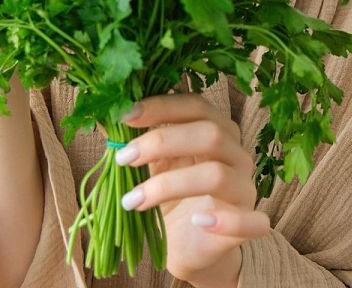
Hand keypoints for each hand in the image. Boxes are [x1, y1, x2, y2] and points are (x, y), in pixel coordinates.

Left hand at [115, 94, 270, 287]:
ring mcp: (245, 189)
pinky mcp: (250, 224)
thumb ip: (132, 140)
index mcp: (217, 131)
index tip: (126, 114)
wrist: (189, 245)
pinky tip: (197, 222)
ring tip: (131, 201)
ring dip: (168, 185)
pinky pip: (250, 221)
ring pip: (217, 174)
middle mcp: (236, 155)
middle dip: (161, 142)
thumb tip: (101, 112)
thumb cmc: (171, 199)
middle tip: (123, 158)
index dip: (162, 106)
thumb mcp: (148, 167)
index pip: (196, 106)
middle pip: (210, 134)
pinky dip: (224, 220)